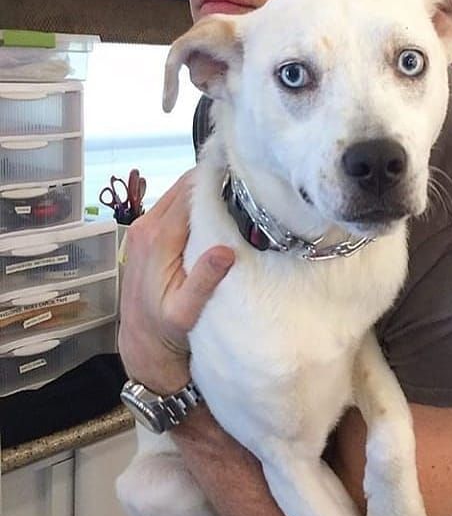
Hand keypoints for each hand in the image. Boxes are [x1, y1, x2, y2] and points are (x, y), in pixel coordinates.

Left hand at [118, 170, 234, 393]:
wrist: (142, 342)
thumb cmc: (165, 330)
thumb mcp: (186, 313)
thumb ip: (204, 281)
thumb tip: (224, 251)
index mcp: (157, 239)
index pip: (190, 192)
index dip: (216, 178)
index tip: (243, 172)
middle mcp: (146, 227)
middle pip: (184, 186)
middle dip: (213, 180)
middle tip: (246, 181)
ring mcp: (144, 229)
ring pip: (179, 194)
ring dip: (205, 190)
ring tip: (236, 191)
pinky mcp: (147, 234)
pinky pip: (174, 206)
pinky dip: (195, 202)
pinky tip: (216, 209)